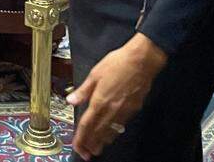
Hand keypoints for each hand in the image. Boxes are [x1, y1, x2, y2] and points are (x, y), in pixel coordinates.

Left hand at [67, 33, 166, 159]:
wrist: (142, 61)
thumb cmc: (118, 63)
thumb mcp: (95, 74)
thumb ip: (83, 90)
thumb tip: (71, 100)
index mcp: (100, 100)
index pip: (87, 125)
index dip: (81, 138)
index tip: (77, 146)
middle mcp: (112, 109)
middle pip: (99, 132)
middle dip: (91, 144)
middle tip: (86, 154)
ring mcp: (124, 110)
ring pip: (111, 131)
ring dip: (103, 141)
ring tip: (97, 149)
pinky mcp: (134, 108)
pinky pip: (121, 124)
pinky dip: (114, 132)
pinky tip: (112, 134)